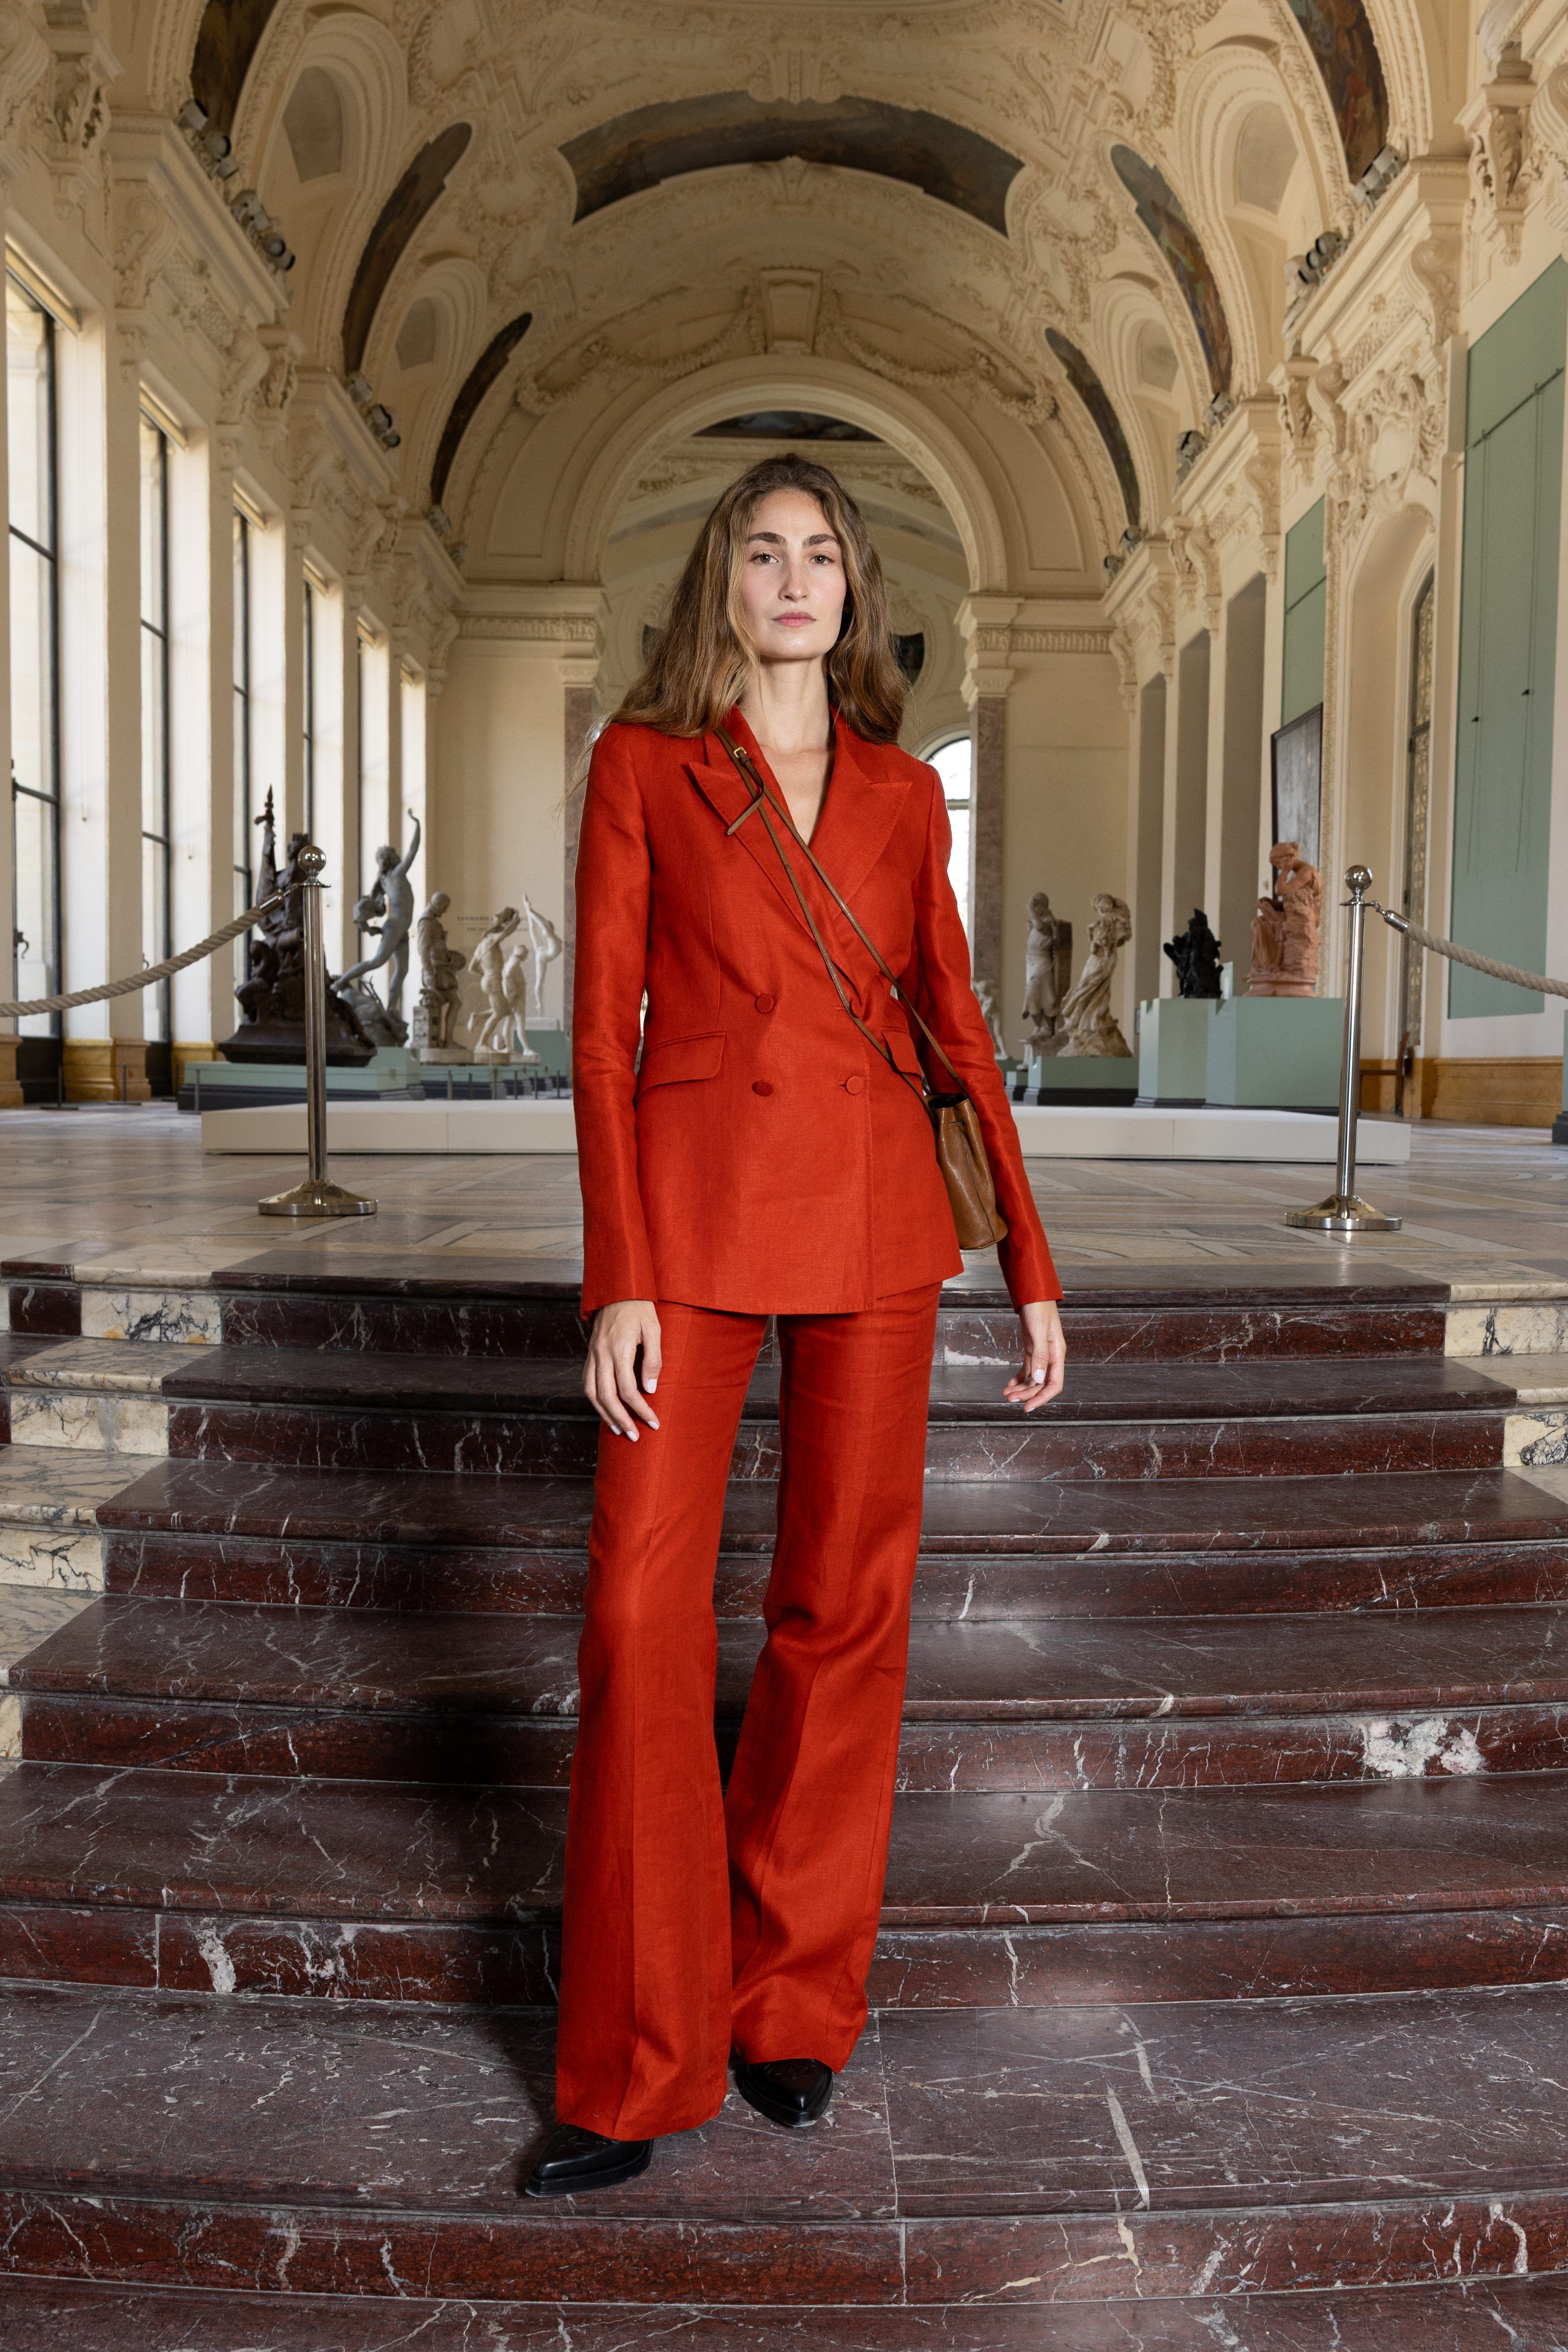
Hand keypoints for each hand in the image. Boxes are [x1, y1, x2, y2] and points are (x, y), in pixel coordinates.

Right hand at [584, 1299, 661, 1438]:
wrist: (617, 1290)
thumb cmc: (640, 1309)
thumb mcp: (654, 1330)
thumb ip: (653, 1360)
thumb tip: (649, 1390)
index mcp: (620, 1349)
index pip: (628, 1390)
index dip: (641, 1409)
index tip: (653, 1422)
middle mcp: (602, 1355)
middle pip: (607, 1396)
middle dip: (621, 1419)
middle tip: (634, 1436)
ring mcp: (593, 1355)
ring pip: (592, 1393)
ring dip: (604, 1414)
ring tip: (618, 1430)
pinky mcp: (590, 1354)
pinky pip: (587, 1383)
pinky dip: (595, 1401)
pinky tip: (605, 1410)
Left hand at [1004, 1299, 1064, 1411]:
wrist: (1032, 1294)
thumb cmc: (1038, 1308)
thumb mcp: (1038, 1331)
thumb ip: (1040, 1355)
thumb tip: (1039, 1379)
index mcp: (1058, 1353)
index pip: (1054, 1384)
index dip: (1042, 1398)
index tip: (1028, 1407)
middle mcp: (1051, 1356)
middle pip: (1041, 1384)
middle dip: (1026, 1394)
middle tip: (1009, 1399)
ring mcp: (1042, 1353)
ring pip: (1034, 1378)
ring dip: (1021, 1388)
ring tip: (1006, 1393)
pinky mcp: (1032, 1349)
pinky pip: (1028, 1369)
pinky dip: (1019, 1377)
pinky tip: (1010, 1383)